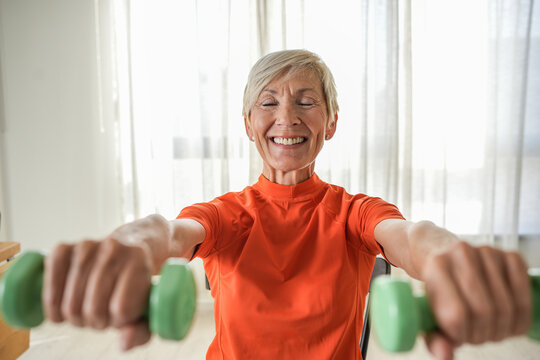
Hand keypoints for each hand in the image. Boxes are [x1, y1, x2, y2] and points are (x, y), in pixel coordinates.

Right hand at [42, 236, 154, 350]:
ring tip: (85, 312)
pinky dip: (52, 304)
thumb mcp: (145, 309)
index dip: (117, 322)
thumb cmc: (134, 287)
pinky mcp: (63, 248)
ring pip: (71, 302)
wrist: (123, 253)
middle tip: (101, 317)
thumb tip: (123, 343)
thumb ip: (141, 331)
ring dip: (75, 317)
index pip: (120, 308)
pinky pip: (50, 283)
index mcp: (138, 260)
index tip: (120, 317)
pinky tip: (60, 309)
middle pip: (93, 308)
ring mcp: (87, 245)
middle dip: (95, 322)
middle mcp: (113, 247)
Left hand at [421, 242, 531, 359]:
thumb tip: (445, 357)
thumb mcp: (428, 313)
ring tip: (490, 329)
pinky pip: (525, 293)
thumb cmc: (437, 290)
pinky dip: (522, 315)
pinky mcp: (510, 254)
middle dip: (484, 334)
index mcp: (436, 267)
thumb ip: (434, 338)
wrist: (442, 253)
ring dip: (503, 329)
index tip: (460, 336)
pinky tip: (510, 320)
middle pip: (484, 312)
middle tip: (477, 336)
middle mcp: (461, 253)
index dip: (463, 335)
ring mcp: (487, 251)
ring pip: (506, 307)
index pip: (457, 315)